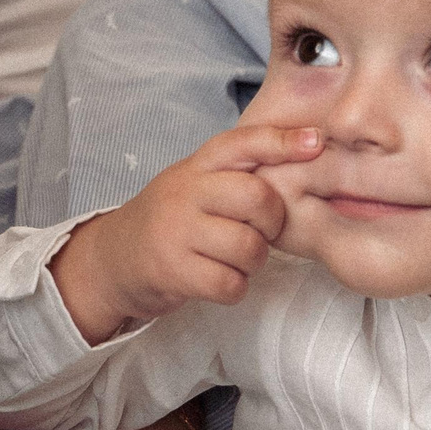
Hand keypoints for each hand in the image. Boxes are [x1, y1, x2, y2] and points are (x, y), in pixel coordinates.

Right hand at [51, 124, 319, 340]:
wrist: (114, 258)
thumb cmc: (172, 219)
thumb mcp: (197, 183)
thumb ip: (238, 172)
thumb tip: (306, 153)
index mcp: (197, 166)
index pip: (242, 143)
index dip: (282, 141)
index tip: (317, 142)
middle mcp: (185, 192)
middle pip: (256, 198)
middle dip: (272, 221)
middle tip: (262, 231)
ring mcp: (177, 231)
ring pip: (248, 246)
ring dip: (254, 260)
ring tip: (236, 258)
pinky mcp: (173, 270)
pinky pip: (230, 283)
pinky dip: (235, 287)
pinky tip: (220, 279)